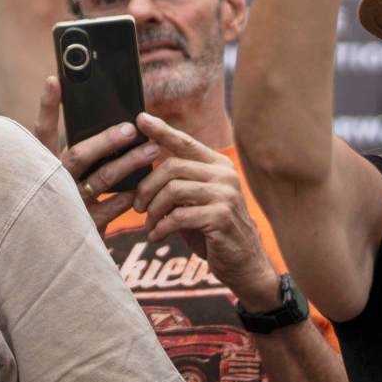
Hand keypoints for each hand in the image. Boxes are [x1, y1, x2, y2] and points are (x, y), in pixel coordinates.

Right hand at [38, 76, 161, 231]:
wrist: (59, 248)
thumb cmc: (71, 199)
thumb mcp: (68, 175)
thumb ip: (82, 154)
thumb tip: (116, 124)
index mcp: (44, 165)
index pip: (43, 131)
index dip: (47, 106)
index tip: (55, 79)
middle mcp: (53, 182)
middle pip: (79, 154)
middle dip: (106, 139)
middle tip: (130, 127)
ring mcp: (69, 204)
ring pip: (103, 178)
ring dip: (130, 162)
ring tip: (152, 148)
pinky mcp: (86, 226)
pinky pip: (114, 207)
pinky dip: (131, 195)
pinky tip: (145, 187)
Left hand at [130, 115, 274, 300]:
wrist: (243, 264)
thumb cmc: (211, 231)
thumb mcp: (194, 201)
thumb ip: (178, 182)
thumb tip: (143, 163)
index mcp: (218, 166)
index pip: (185, 142)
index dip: (161, 130)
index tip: (140, 118)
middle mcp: (224, 175)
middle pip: (172, 166)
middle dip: (147, 187)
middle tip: (137, 207)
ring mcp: (225, 195)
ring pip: (172, 190)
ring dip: (153, 210)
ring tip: (148, 225)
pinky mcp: (221, 217)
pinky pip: (178, 216)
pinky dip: (161, 227)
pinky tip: (155, 236)